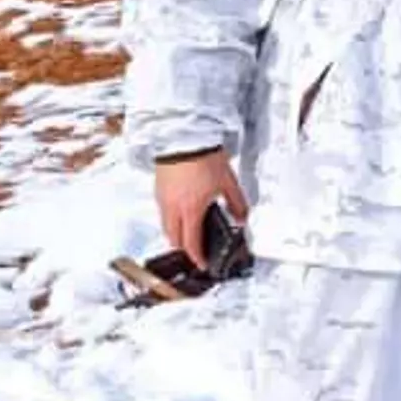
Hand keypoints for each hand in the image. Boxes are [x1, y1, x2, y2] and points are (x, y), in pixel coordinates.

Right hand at [154, 149, 248, 268]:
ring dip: (176, 234)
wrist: (185, 136)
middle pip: (174, 239)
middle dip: (185, 249)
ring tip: (190, 233)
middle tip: (196, 252)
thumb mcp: (228, 182)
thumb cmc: (205, 157)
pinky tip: (182, 213)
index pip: (192, 243)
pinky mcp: (158, 188)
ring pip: (166, 226)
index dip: (198, 257)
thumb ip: (237, 204)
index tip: (203, 264)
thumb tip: (242, 219)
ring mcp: (162, 198)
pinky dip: (171, 219)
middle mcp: (173, 208)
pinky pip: (162, 212)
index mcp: (191, 210)